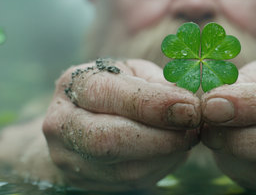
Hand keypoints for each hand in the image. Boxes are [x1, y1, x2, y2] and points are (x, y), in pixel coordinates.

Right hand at [42, 59, 200, 191]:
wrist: (83, 119)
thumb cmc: (117, 89)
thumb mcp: (135, 72)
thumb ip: (158, 83)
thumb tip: (186, 104)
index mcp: (75, 84)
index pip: (110, 95)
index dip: (155, 104)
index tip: (191, 107)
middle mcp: (62, 124)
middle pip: (110, 139)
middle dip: (160, 137)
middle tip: (193, 128)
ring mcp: (69, 158)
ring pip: (124, 168)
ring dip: (166, 155)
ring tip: (187, 137)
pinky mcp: (84, 182)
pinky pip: (131, 182)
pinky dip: (160, 167)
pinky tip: (172, 151)